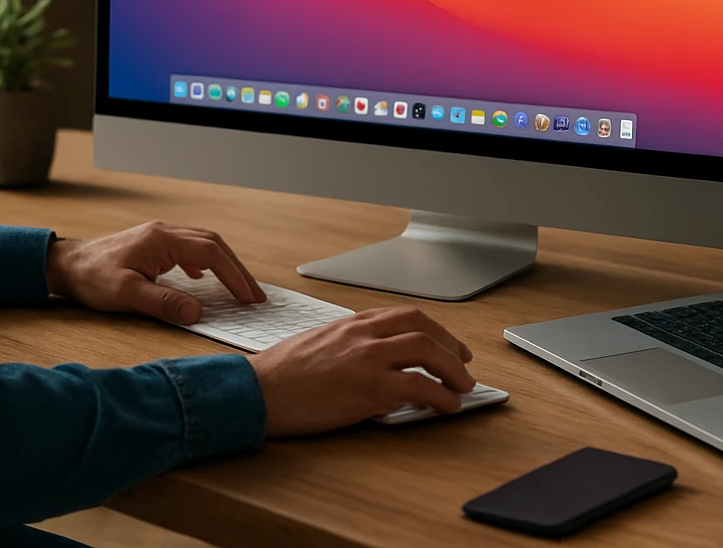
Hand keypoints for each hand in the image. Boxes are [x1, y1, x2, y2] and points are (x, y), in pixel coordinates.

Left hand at [45, 221, 264, 322]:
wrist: (65, 265)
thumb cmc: (92, 278)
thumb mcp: (126, 295)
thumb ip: (163, 302)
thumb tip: (196, 311)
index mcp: (161, 240)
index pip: (210, 252)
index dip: (233, 274)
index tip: (249, 295)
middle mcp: (164, 232)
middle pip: (213, 244)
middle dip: (236, 269)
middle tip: (254, 295)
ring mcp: (159, 236)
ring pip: (204, 244)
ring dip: (224, 264)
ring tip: (238, 288)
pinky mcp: (154, 243)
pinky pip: (190, 248)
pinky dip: (206, 262)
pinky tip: (204, 278)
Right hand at [249, 306, 476, 435]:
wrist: (257, 392)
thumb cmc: (280, 374)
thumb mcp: (318, 342)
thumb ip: (348, 342)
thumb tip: (373, 355)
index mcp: (351, 323)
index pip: (405, 315)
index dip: (434, 329)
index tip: (448, 343)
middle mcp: (363, 335)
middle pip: (423, 328)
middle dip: (451, 346)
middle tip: (465, 364)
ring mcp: (367, 360)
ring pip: (427, 352)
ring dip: (453, 370)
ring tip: (463, 387)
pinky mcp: (368, 389)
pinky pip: (419, 388)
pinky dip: (441, 397)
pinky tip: (448, 407)